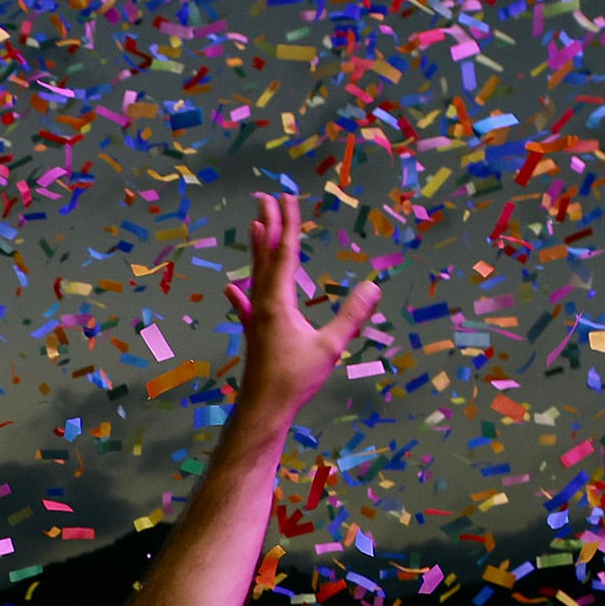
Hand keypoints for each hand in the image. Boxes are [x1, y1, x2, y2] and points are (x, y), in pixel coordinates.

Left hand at [220, 191, 382, 415]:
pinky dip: (241, 292)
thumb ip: (351, 316)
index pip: (285, 253)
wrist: (263, 408)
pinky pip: (247, 304)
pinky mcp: (253, 332)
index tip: (288, 198)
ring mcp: (255, 317)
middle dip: (268, 225)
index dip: (288, 224)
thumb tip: (373, 287)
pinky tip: (231, 287)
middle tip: (265, 197)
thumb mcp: (329, 347)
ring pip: (256, 274)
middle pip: (266, 255)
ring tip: (253, 226)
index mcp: (278, 301)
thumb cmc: (295, 379)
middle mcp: (262, 303)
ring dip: (257, 248)